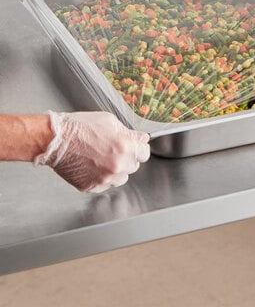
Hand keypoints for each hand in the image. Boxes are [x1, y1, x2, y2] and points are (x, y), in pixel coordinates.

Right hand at [35, 111, 150, 192]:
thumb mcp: (110, 121)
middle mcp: (117, 165)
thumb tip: (142, 139)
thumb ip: (129, 132)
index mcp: (125, 147)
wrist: (55, 140)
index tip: (134, 146)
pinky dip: (103, 178)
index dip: (139, 148)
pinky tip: (94, 166)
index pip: (144, 153)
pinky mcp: (91, 187)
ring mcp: (104, 178)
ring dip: (117, 170)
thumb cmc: (80, 128)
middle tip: (114, 150)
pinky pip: (105, 185)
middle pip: (133, 166)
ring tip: (103, 158)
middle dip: (128, 158)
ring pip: (121, 179)